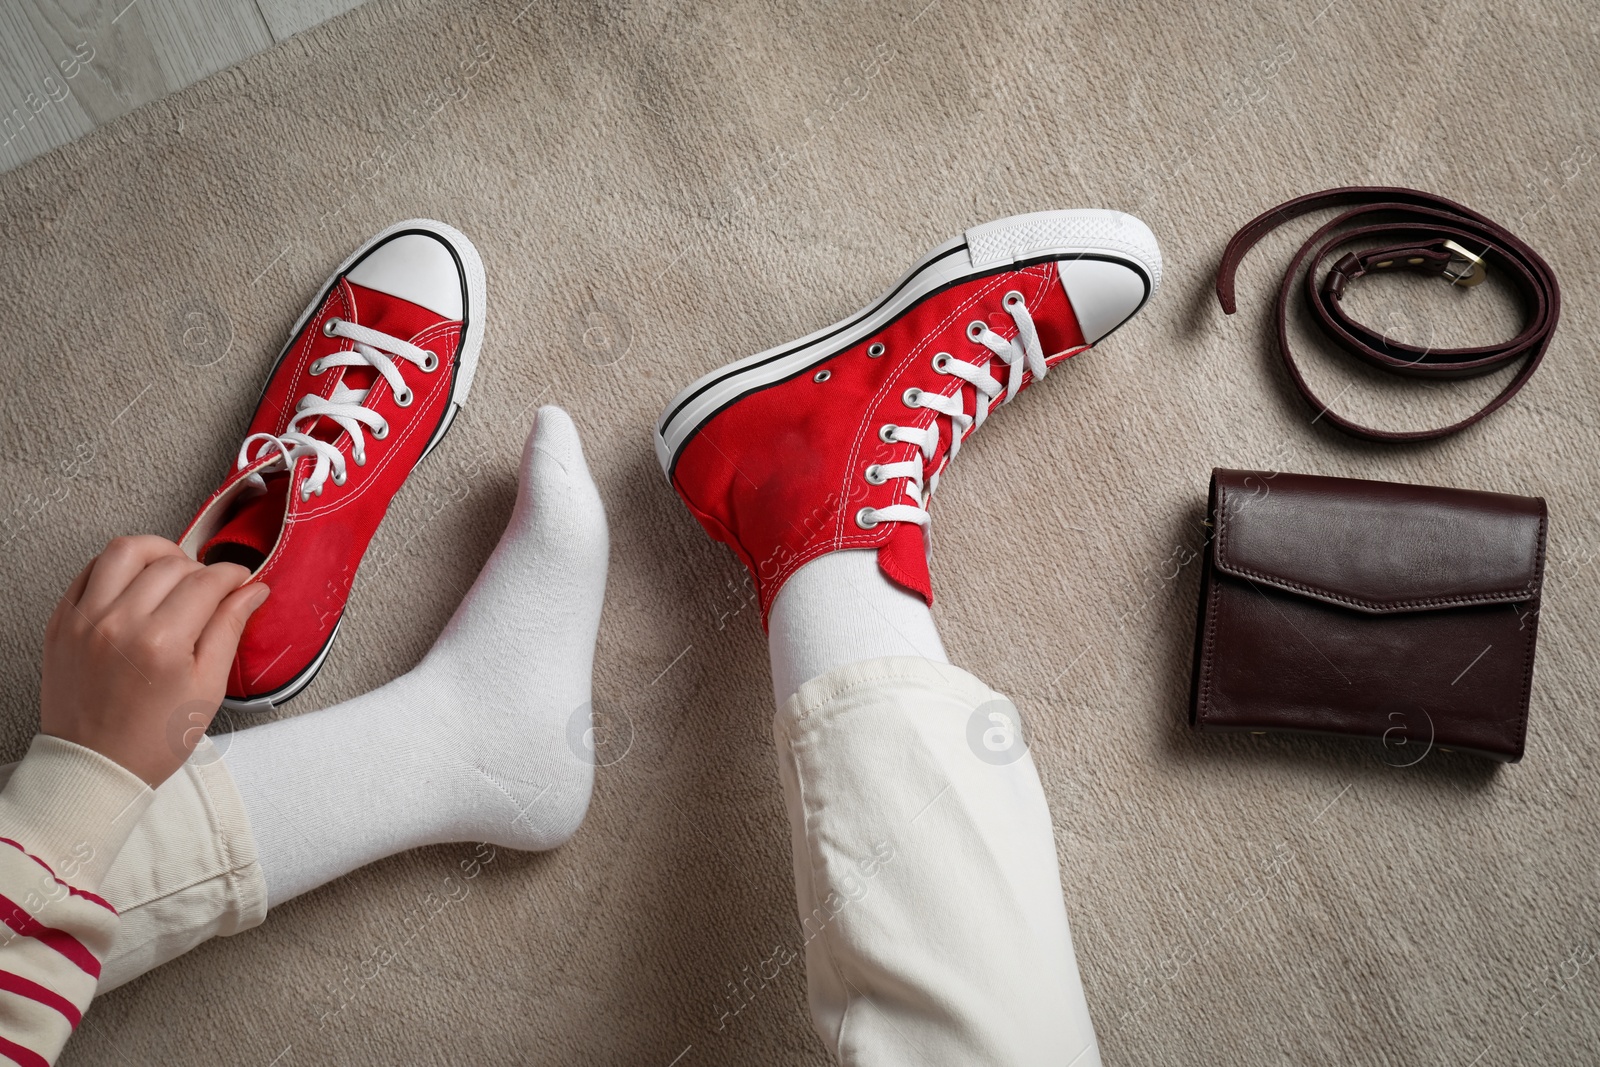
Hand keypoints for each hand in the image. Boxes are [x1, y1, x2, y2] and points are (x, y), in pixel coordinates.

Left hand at [40, 536, 269, 786]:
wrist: (95, 767)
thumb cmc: (151, 739)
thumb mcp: (208, 689)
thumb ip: (229, 630)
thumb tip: (251, 592)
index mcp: (161, 643)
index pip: (206, 582)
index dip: (233, 576)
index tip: (241, 581)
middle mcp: (118, 622)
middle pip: (170, 563)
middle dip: (201, 568)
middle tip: (211, 588)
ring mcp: (84, 619)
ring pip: (124, 550)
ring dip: (156, 552)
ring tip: (172, 571)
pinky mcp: (62, 622)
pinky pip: (90, 571)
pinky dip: (117, 566)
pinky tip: (136, 583)